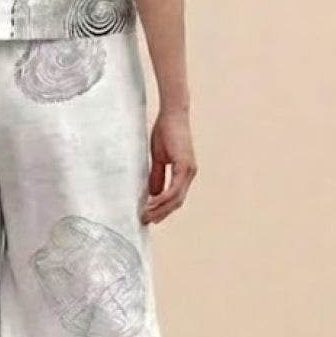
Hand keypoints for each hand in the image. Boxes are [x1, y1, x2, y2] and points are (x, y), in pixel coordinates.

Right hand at [141, 108, 196, 223]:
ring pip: (176, 199)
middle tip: (146, 221)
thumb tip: (154, 193)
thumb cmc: (166, 131)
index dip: (164, 209)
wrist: (172, 115)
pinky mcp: (185, 167)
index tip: (150, 216)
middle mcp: (190, 174)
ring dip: (160, 209)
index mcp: (185, 172)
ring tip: (146, 215)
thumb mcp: (159, 158)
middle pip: (177, 202)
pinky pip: (174, 189)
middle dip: (161, 213)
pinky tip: (151, 203)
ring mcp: (189, 171)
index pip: (176, 197)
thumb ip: (158, 175)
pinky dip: (163, 198)